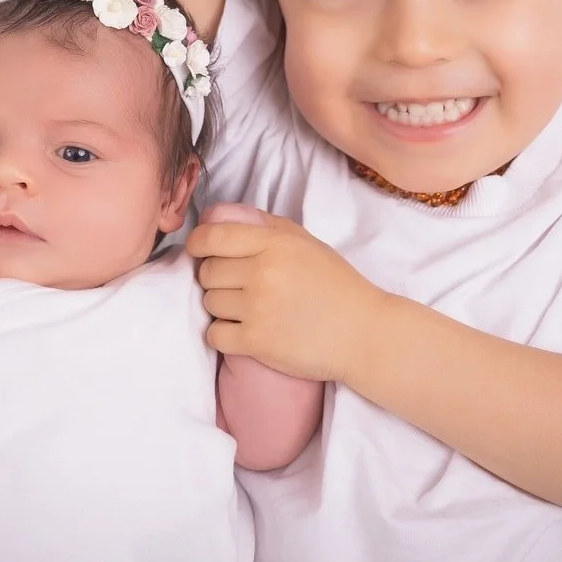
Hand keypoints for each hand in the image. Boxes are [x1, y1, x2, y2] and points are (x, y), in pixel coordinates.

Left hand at [187, 203, 387, 382]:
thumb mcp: (306, 243)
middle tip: (239, 285)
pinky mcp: (256, 342)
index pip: (213, 237)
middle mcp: (263, 273)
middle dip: (217, 278)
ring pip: (209, 302)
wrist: (363, 333)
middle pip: (207, 271)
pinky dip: (223, 334)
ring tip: (248, 309)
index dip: (197, 243)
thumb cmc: (336, 285)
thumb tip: (217, 218)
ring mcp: (258, 308)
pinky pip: (214, 334)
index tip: (199, 251)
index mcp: (275, 244)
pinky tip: (243, 331)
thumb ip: (264, 226)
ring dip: (222, 307)